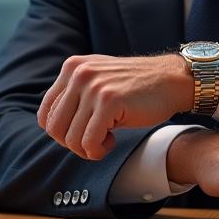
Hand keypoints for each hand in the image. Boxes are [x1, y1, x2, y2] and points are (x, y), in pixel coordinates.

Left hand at [37, 53, 192, 159]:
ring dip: (87, 149)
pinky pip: (89, 141)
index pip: (46, 112)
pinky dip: (98, 151)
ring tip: (105, 140)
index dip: (61, 132)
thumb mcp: (98, 80)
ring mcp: (93, 86)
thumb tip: (51, 125)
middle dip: (72, 143)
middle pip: (54, 127)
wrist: (171, 79)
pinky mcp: (109, 101)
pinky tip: (111, 141)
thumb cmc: (137, 87)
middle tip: (93, 142)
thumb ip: (74, 95)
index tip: (81, 134)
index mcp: (72, 67)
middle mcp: (79, 74)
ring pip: (71, 138)